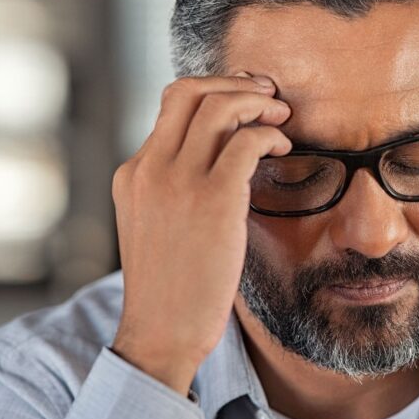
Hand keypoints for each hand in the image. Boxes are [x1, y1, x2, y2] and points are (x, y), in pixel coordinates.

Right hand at [110, 73, 291, 395]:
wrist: (161, 334)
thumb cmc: (172, 288)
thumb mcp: (158, 227)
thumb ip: (175, 190)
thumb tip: (223, 161)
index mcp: (133, 173)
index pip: (171, 105)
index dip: (214, 91)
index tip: (246, 99)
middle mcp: (149, 168)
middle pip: (190, 90)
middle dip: (236, 85)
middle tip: (269, 98)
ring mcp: (177, 181)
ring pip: (219, 106)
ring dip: (258, 103)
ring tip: (282, 119)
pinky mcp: (212, 199)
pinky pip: (247, 141)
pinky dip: (271, 134)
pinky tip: (284, 149)